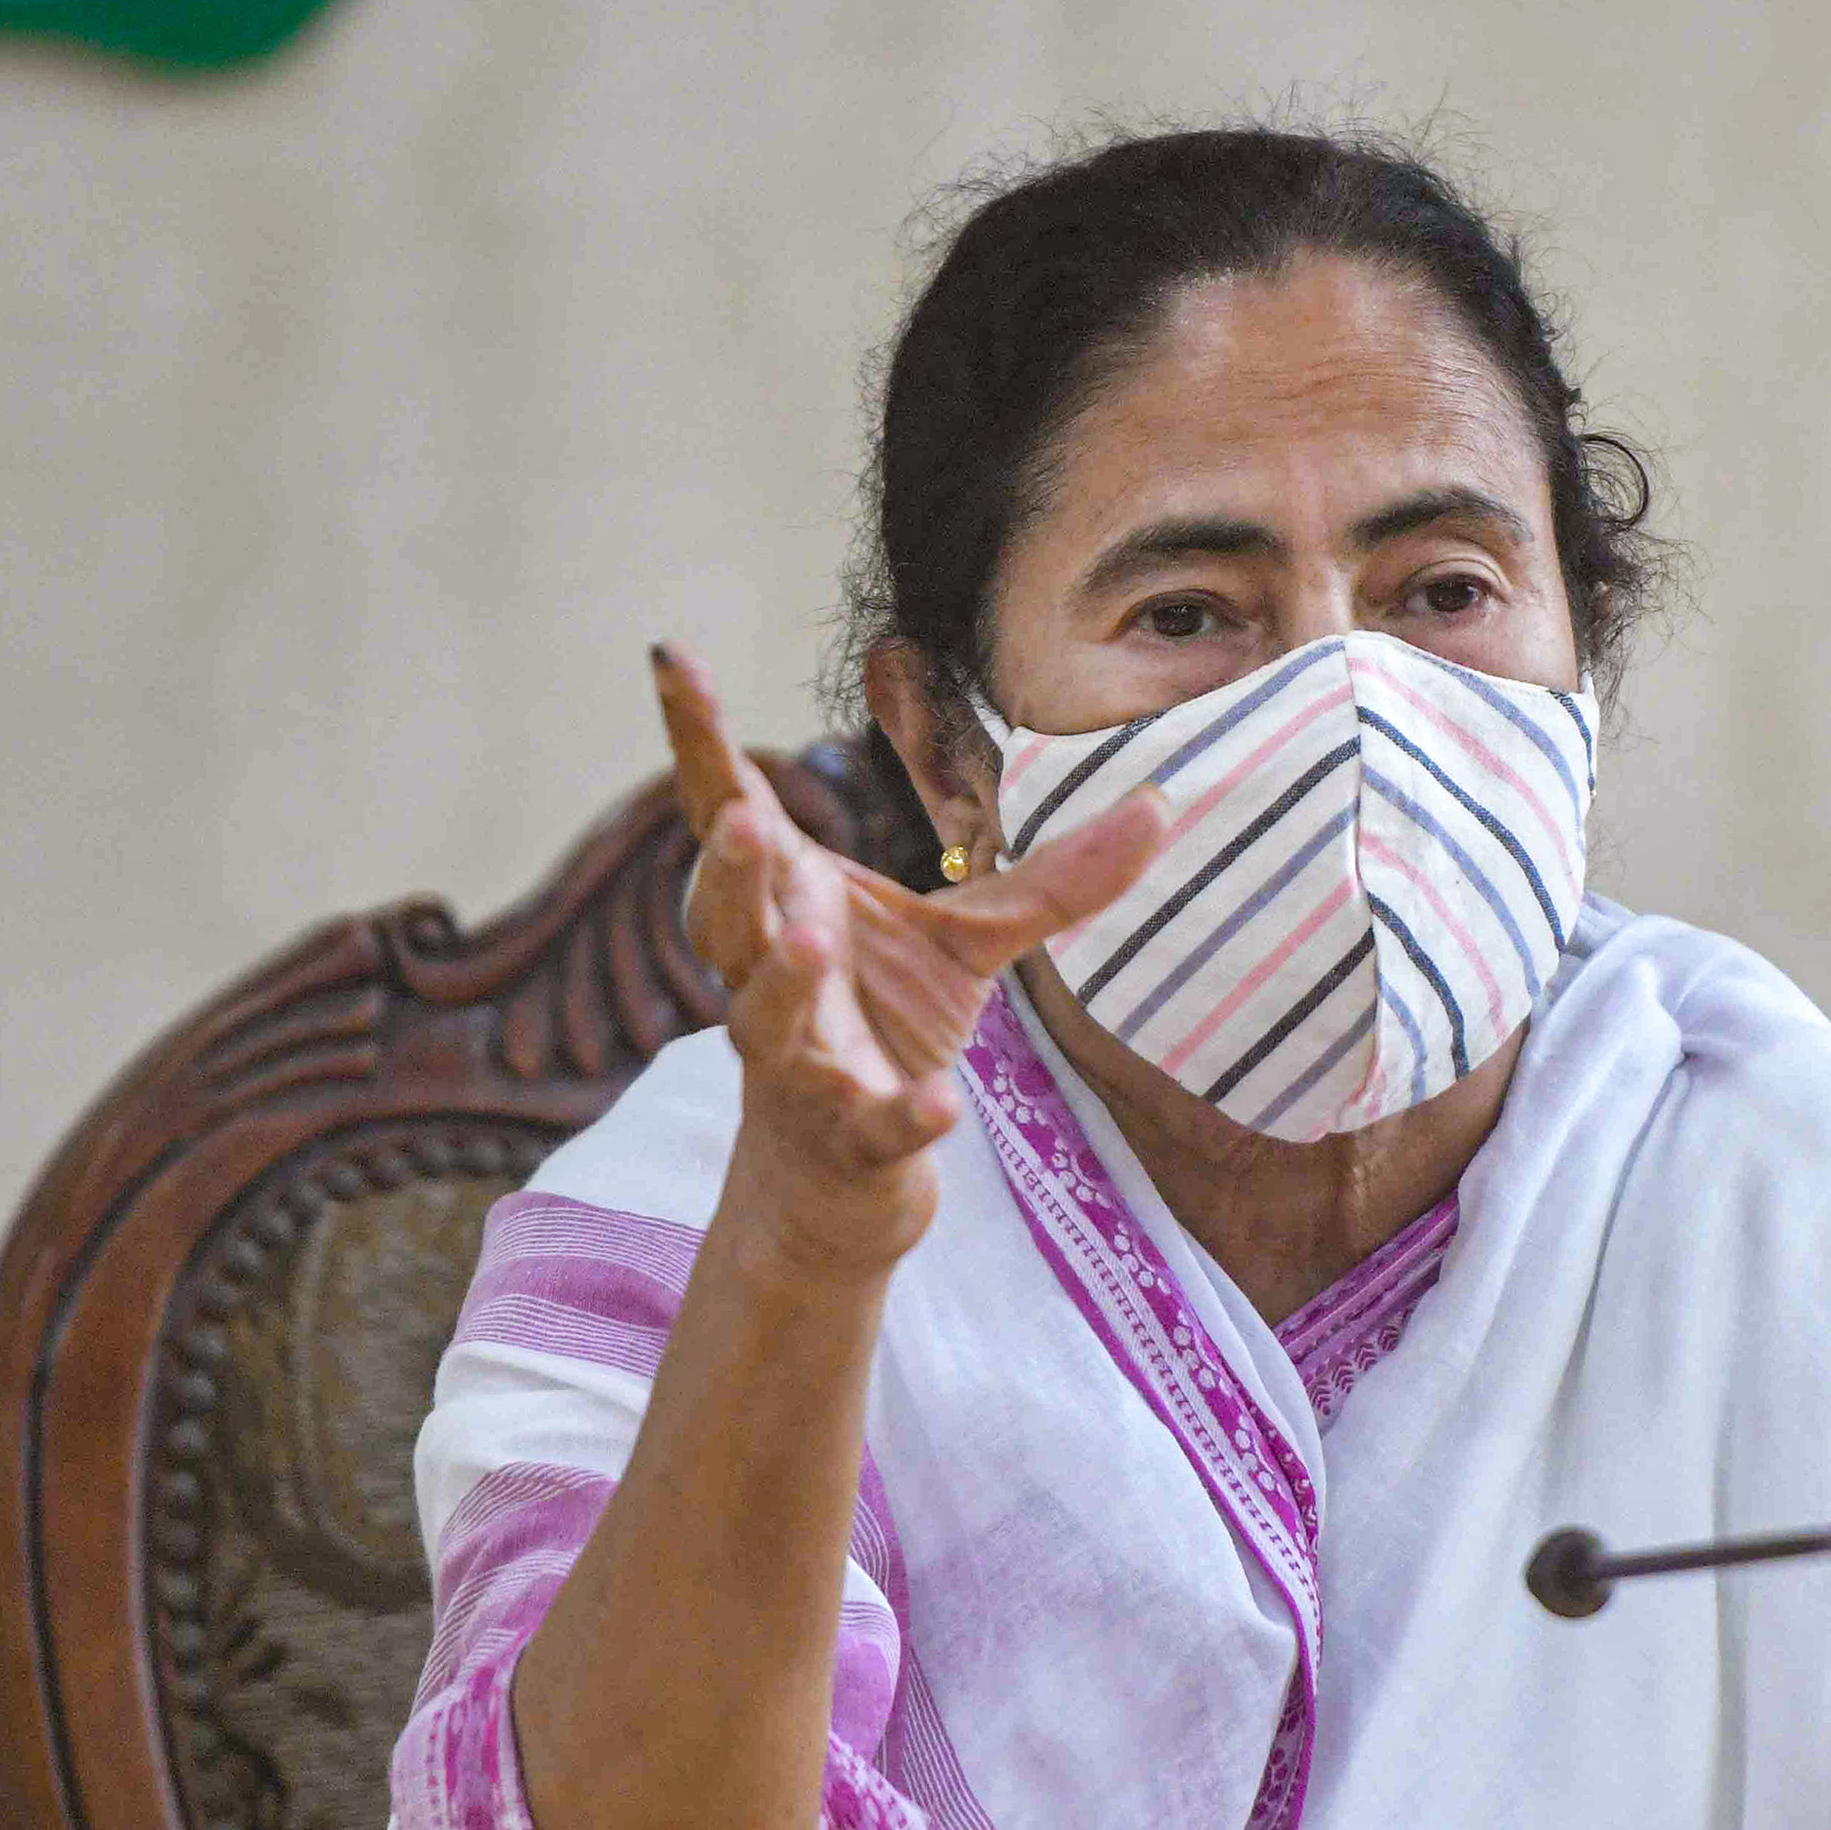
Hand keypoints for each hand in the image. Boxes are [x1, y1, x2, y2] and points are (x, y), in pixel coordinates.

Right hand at [650, 647, 1167, 1279]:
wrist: (847, 1177)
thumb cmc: (886, 1027)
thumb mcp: (973, 942)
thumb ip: (1056, 878)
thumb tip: (1161, 804)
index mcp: (787, 905)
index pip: (726, 810)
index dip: (696, 735)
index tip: (669, 652)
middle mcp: (769, 978)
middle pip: (728, 915)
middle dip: (731, 868)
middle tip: (744, 816)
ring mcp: (799, 1063)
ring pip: (768, 1020)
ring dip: (782, 981)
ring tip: (807, 935)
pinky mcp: (846, 1138)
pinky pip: (869, 1125)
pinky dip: (900, 1114)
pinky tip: (939, 1103)